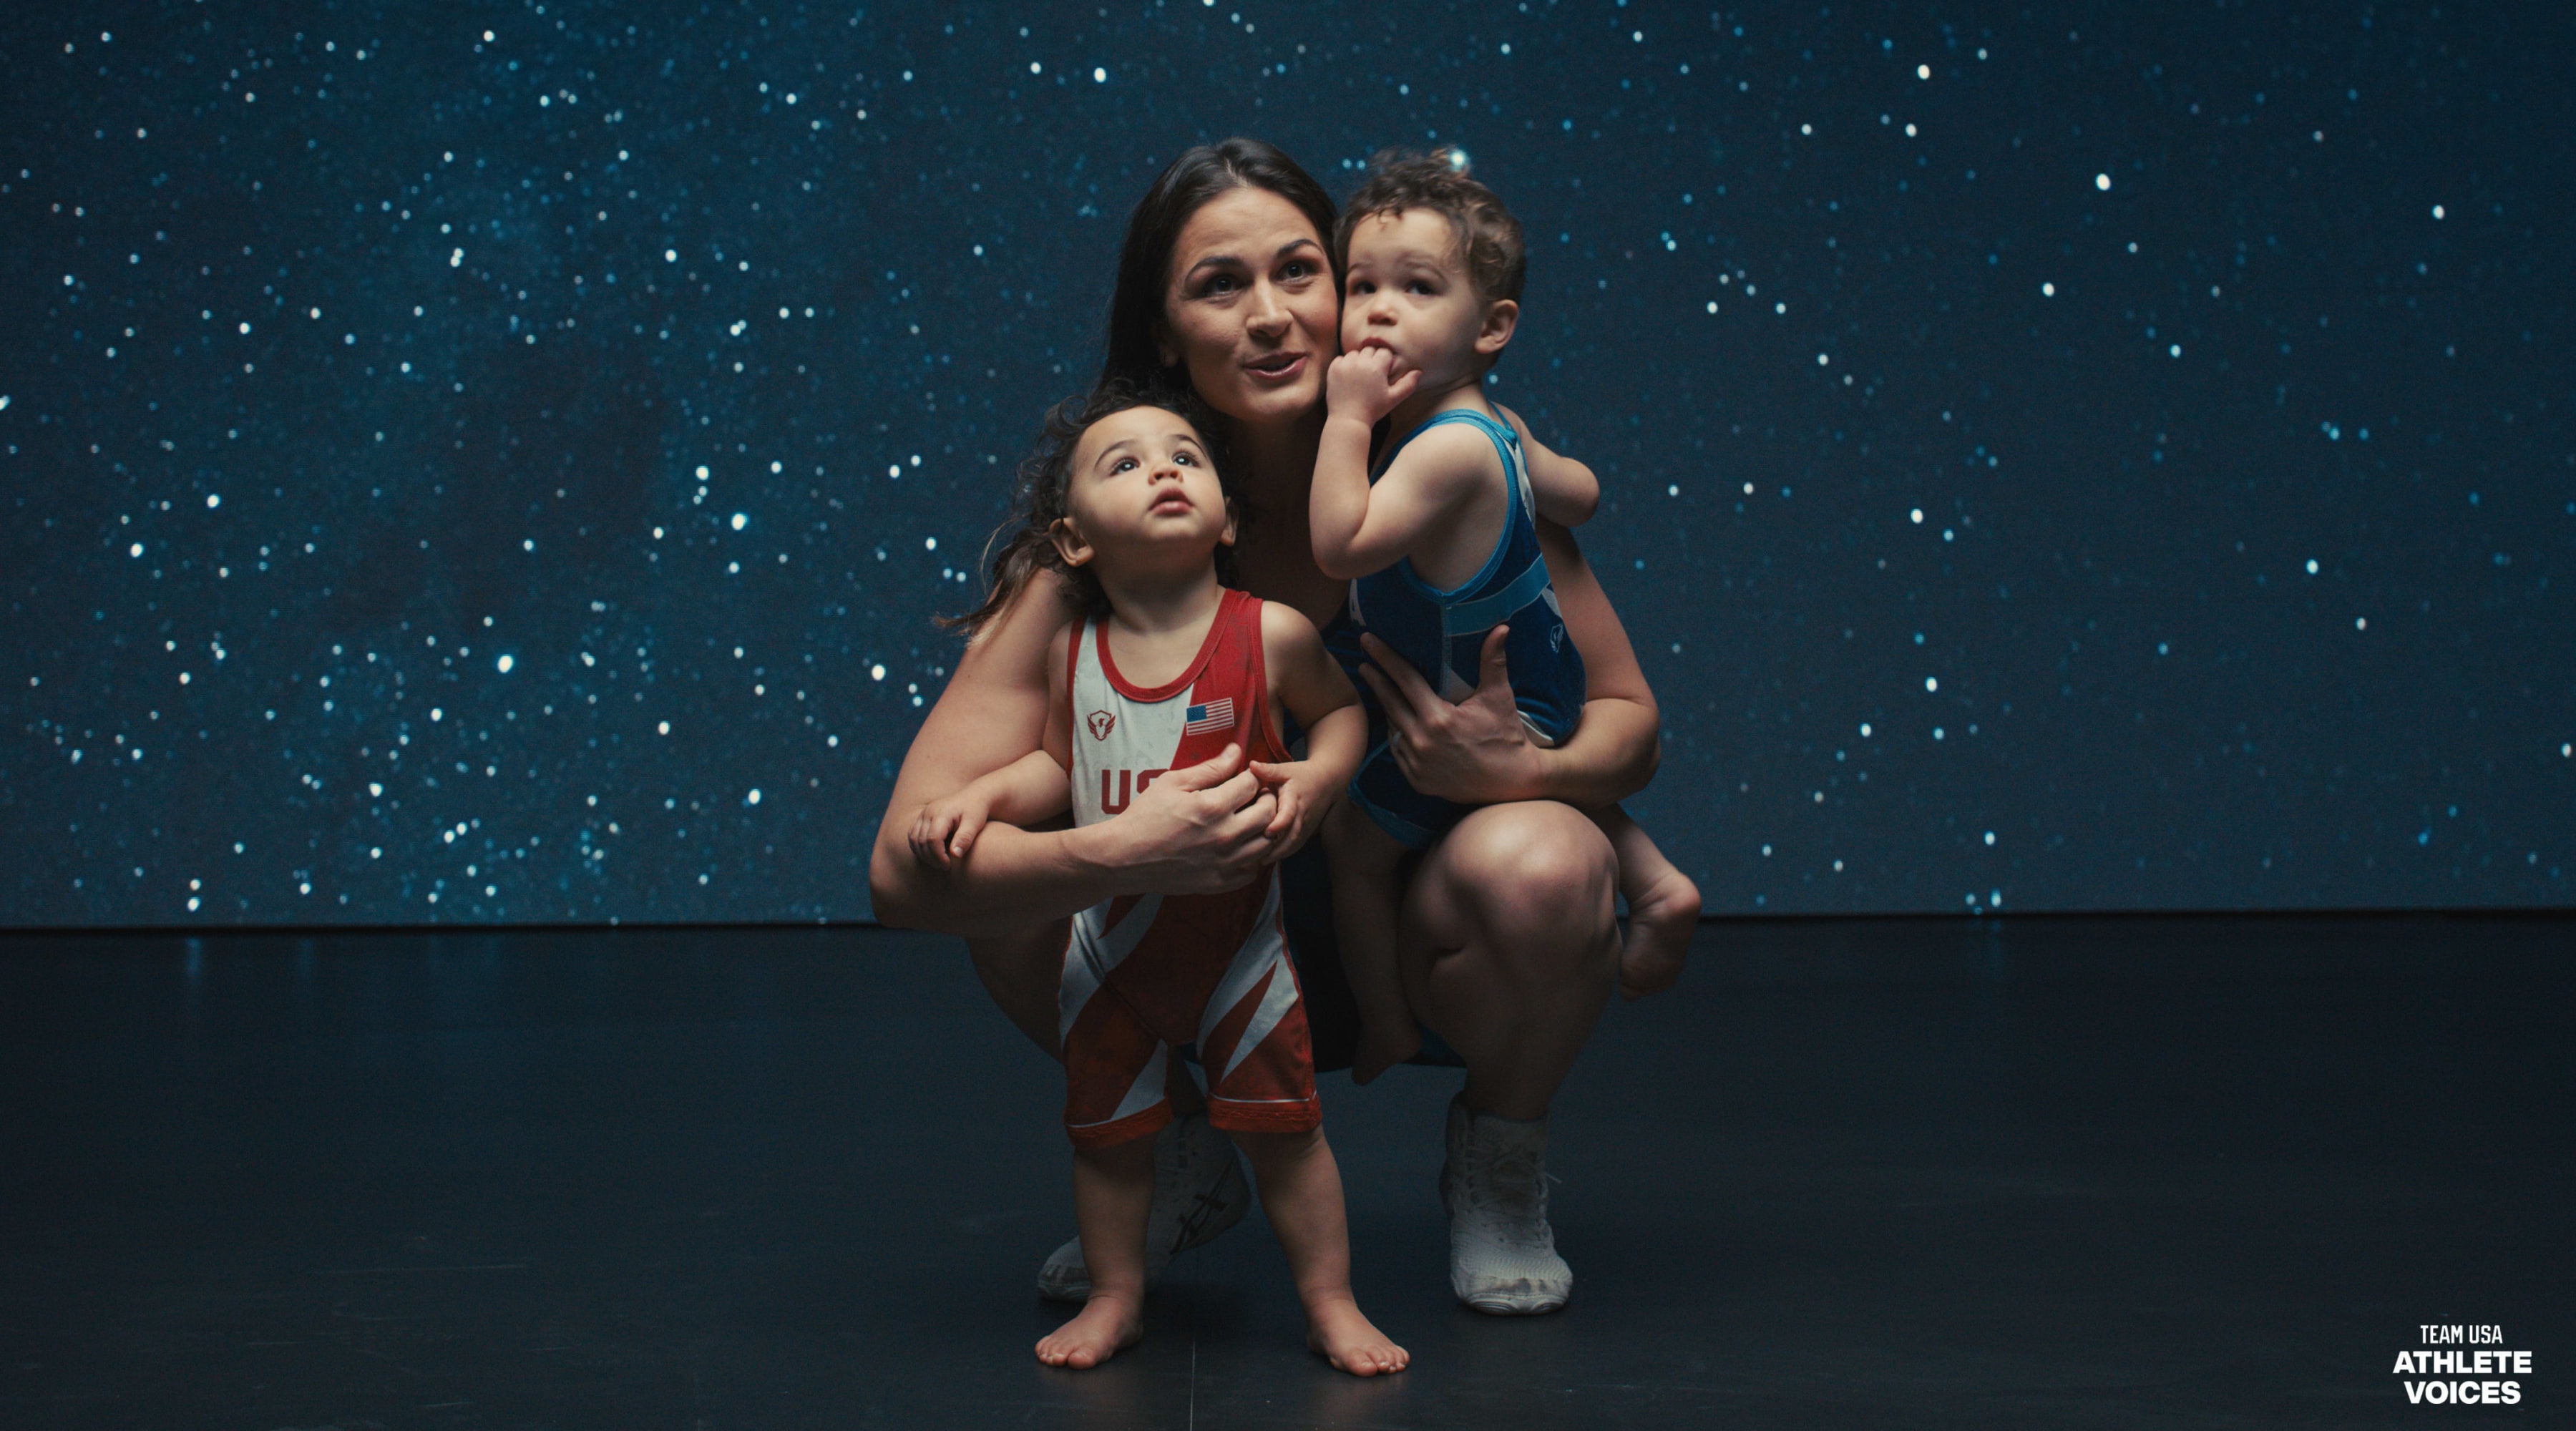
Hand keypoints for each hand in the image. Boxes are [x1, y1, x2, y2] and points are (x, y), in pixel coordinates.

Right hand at [909, 792, 991, 870]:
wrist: (974, 797)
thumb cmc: (976, 811)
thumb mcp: (975, 824)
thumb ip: (965, 838)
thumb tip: (955, 855)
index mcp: (942, 813)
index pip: (932, 839)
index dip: (938, 856)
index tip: (948, 866)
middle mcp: (929, 812)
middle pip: (921, 841)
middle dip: (931, 858)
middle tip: (944, 867)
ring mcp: (923, 814)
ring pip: (913, 839)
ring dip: (923, 854)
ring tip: (938, 863)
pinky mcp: (922, 817)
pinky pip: (913, 835)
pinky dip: (918, 847)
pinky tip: (931, 855)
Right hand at [1101, 744, 1289, 893]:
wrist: (1124, 857)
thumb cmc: (1145, 816)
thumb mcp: (1173, 783)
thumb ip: (1209, 768)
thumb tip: (1236, 751)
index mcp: (1214, 807)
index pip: (1253, 784)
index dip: (1251, 776)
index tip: (1243, 778)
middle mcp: (1225, 836)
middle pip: (1268, 813)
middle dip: (1265, 799)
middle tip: (1253, 797)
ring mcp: (1224, 863)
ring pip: (1266, 844)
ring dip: (1264, 829)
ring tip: (1250, 821)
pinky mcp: (1219, 883)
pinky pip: (1252, 871)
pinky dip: (1252, 858)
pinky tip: (1239, 848)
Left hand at [1245, 756, 1335, 858]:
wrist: (1327, 782)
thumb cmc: (1302, 775)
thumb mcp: (1285, 769)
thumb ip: (1268, 770)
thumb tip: (1250, 765)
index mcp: (1295, 798)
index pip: (1289, 814)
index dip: (1280, 824)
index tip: (1267, 833)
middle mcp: (1302, 815)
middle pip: (1291, 835)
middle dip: (1276, 848)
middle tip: (1257, 857)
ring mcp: (1306, 826)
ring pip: (1293, 844)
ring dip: (1278, 854)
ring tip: (1259, 861)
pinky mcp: (1306, 832)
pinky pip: (1295, 846)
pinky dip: (1283, 854)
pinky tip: (1268, 859)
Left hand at [1325, 345, 1418, 426]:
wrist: (1349, 420)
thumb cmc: (1373, 410)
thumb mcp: (1394, 399)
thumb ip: (1408, 384)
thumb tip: (1418, 371)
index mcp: (1376, 367)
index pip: (1384, 352)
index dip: (1385, 362)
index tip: (1383, 373)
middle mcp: (1360, 362)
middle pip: (1369, 350)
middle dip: (1372, 360)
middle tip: (1371, 376)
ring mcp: (1345, 365)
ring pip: (1355, 353)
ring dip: (1358, 361)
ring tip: (1359, 377)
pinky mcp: (1333, 369)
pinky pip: (1341, 359)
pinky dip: (1344, 365)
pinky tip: (1348, 378)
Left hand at [1355, 627, 1542, 804]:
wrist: (1511, 783)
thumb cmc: (1506, 736)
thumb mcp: (1499, 697)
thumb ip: (1493, 662)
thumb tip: (1501, 627)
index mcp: (1438, 719)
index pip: (1405, 680)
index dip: (1385, 658)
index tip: (1368, 641)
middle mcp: (1421, 742)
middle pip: (1390, 702)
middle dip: (1375, 680)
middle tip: (1363, 663)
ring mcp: (1416, 764)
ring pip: (1393, 727)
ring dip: (1387, 708)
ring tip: (1381, 690)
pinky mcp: (1416, 780)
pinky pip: (1398, 750)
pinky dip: (1397, 733)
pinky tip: (1396, 721)